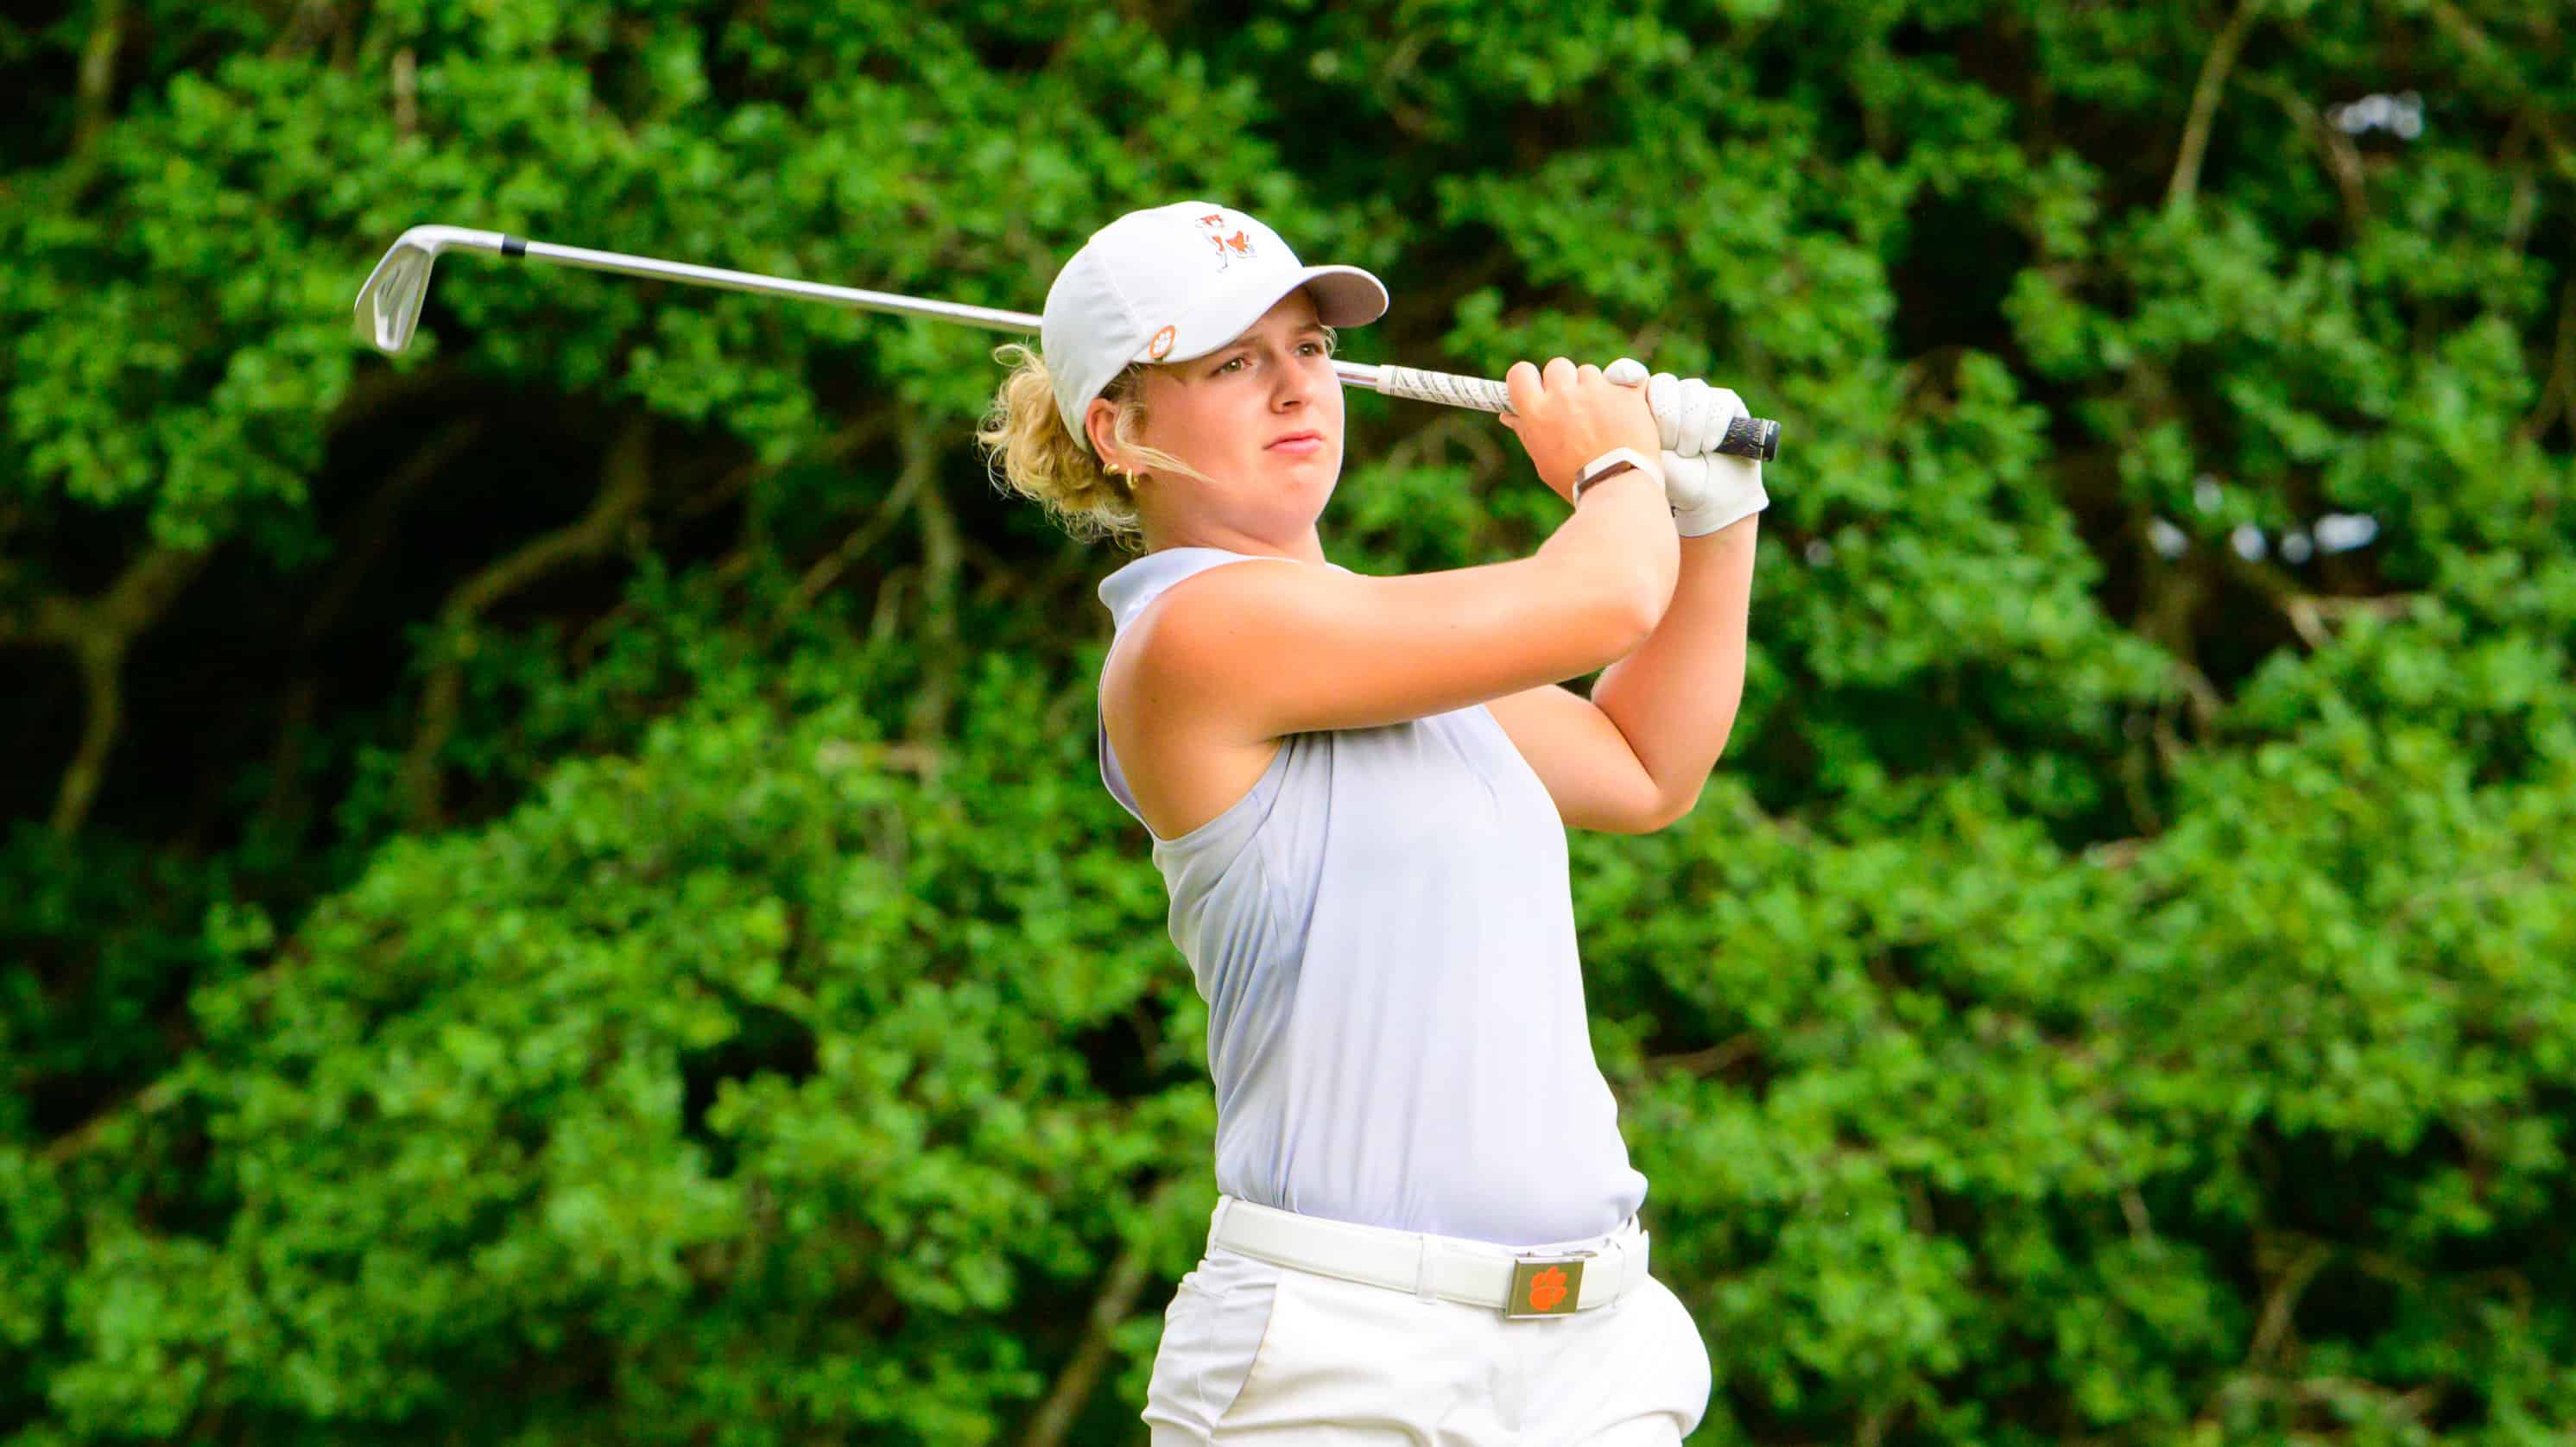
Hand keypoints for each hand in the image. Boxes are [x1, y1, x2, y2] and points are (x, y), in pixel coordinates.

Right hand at [1499, 356, 1662, 503]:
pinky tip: (1628, 411)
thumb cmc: (1576, 481)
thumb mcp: (1543, 462)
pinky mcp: (1627, 393)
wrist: (1619, 489)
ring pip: (1590, 373)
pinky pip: (1626, 378)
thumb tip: (1508, 415)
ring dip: (1594, 388)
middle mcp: (1564, 395)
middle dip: (1565, 382)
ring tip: (1604, 419)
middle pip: (1557, 366)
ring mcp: (1597, 391)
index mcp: (1538, 412)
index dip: (1528, 378)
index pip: (1521, 373)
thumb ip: (1527, 432)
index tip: (1537, 387)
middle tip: (1574, 406)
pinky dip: (1628, 391)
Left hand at [1605, 358, 1769, 536]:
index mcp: (1641, 408)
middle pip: (1663, 383)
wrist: (1711, 502)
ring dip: (1691, 427)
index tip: (1629, 380)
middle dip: (1666, 417)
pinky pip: (1719, 401)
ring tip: (1689, 453)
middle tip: (1667, 446)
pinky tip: (1710, 447)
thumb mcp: (1647, 462)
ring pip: (1693, 390)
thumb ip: (1635, 436)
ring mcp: (1698, 398)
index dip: (1625, 373)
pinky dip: (1714, 426)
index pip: (1626, 375)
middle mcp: (1669, 398)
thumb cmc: (1673, 484)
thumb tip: (1623, 412)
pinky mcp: (1726, 403)